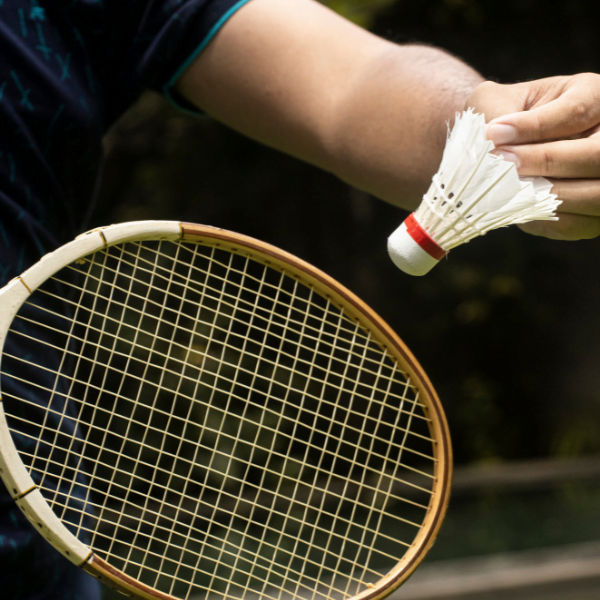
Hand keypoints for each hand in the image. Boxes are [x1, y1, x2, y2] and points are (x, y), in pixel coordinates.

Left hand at [467, 74, 599, 239]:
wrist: (504, 148)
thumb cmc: (500, 119)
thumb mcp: (495, 102)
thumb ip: (495, 114)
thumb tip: (492, 141)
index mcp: (593, 95)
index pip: (575, 113)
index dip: (534, 127)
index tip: (493, 134)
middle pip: (598, 155)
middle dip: (546, 161)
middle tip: (503, 164)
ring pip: (595, 194)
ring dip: (547, 194)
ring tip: (508, 187)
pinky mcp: (593, 212)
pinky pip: (576, 223)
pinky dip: (543, 217)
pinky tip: (515, 206)